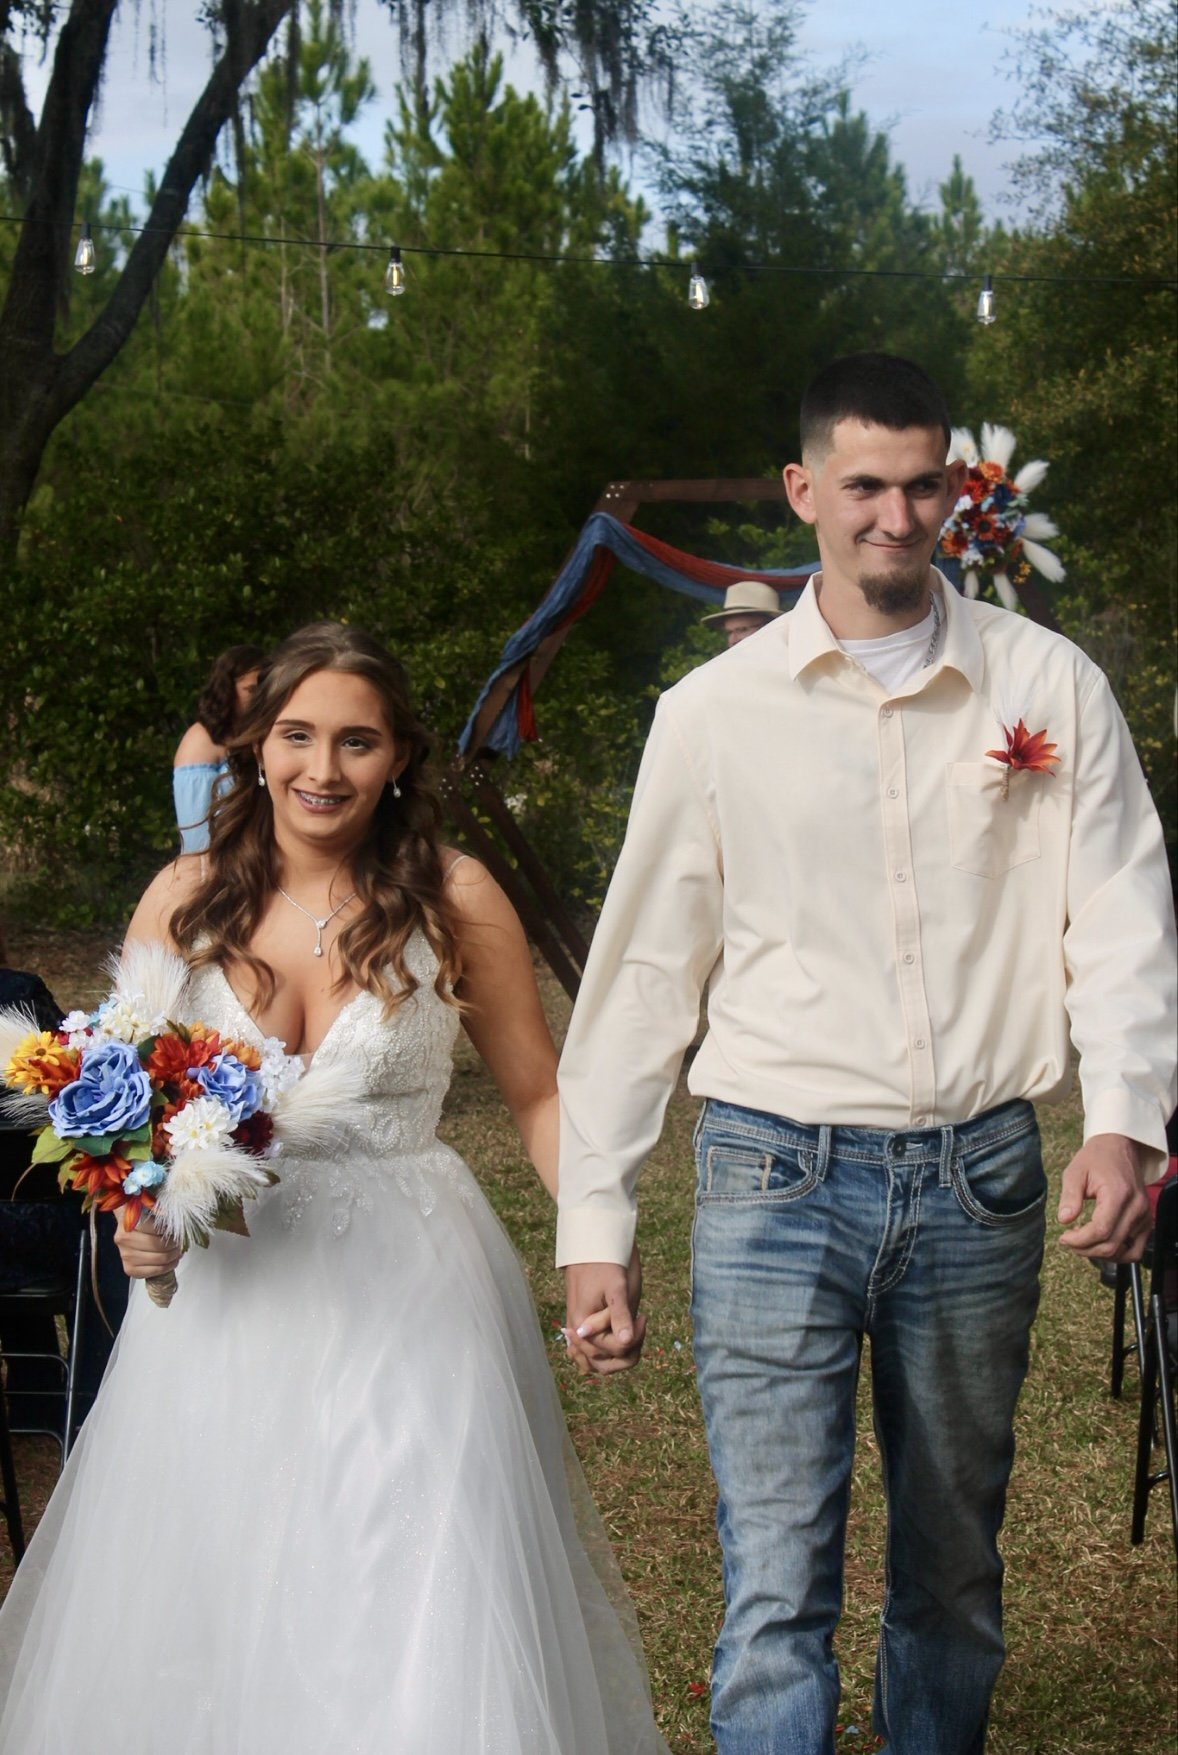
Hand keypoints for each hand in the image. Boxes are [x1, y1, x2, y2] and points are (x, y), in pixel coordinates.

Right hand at [113, 1211, 182, 1279]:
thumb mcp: (148, 1211)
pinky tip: (172, 1262)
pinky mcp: (129, 1269)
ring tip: (178, 1252)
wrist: (126, 1233)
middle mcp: (125, 1240)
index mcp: (129, 1223)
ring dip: (173, 1256)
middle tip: (180, 1244)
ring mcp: (126, 1256)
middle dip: (175, 1245)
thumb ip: (159, 1213)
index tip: (180, 1233)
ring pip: (159, 1260)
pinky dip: (167, 1267)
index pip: (157, 1229)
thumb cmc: (140, 1221)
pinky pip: (154, 1271)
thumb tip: (173, 1218)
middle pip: (159, 1246)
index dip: (172, 1232)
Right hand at [563, 1247, 646, 1376]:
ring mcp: (576, 1332)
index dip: (635, 1337)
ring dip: (617, 1356)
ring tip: (630, 1333)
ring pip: (596, 1362)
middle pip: (604, 1364)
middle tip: (638, 1325)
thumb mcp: (616, 1287)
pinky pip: (587, 1353)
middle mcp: (576, 1334)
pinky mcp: (580, 1326)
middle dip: (628, 1352)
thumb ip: (620, 1316)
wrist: (589, 1245)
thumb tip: (627, 1342)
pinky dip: (603, 1354)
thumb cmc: (604, 1264)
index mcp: (583, 1325)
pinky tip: (617, 1342)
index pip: (615, 1350)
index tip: (643, 1316)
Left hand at [1057, 1133, 1151, 1260]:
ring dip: (1100, 1254)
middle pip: (1111, 1245)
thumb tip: (1064, 1220)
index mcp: (1118, 1194)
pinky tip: (1100, 1244)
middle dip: (1085, 1249)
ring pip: (1124, 1252)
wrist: (1120, 1148)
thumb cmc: (1096, 1158)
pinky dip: (1118, 1254)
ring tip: (1082, 1242)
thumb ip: (1070, 1196)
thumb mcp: (1075, 1171)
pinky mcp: (1146, 1222)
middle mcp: (1136, 1208)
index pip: (1101, 1230)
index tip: (1064, 1237)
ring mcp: (1144, 1217)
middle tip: (1068, 1241)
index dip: (1080, 1240)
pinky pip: (1136, 1250)